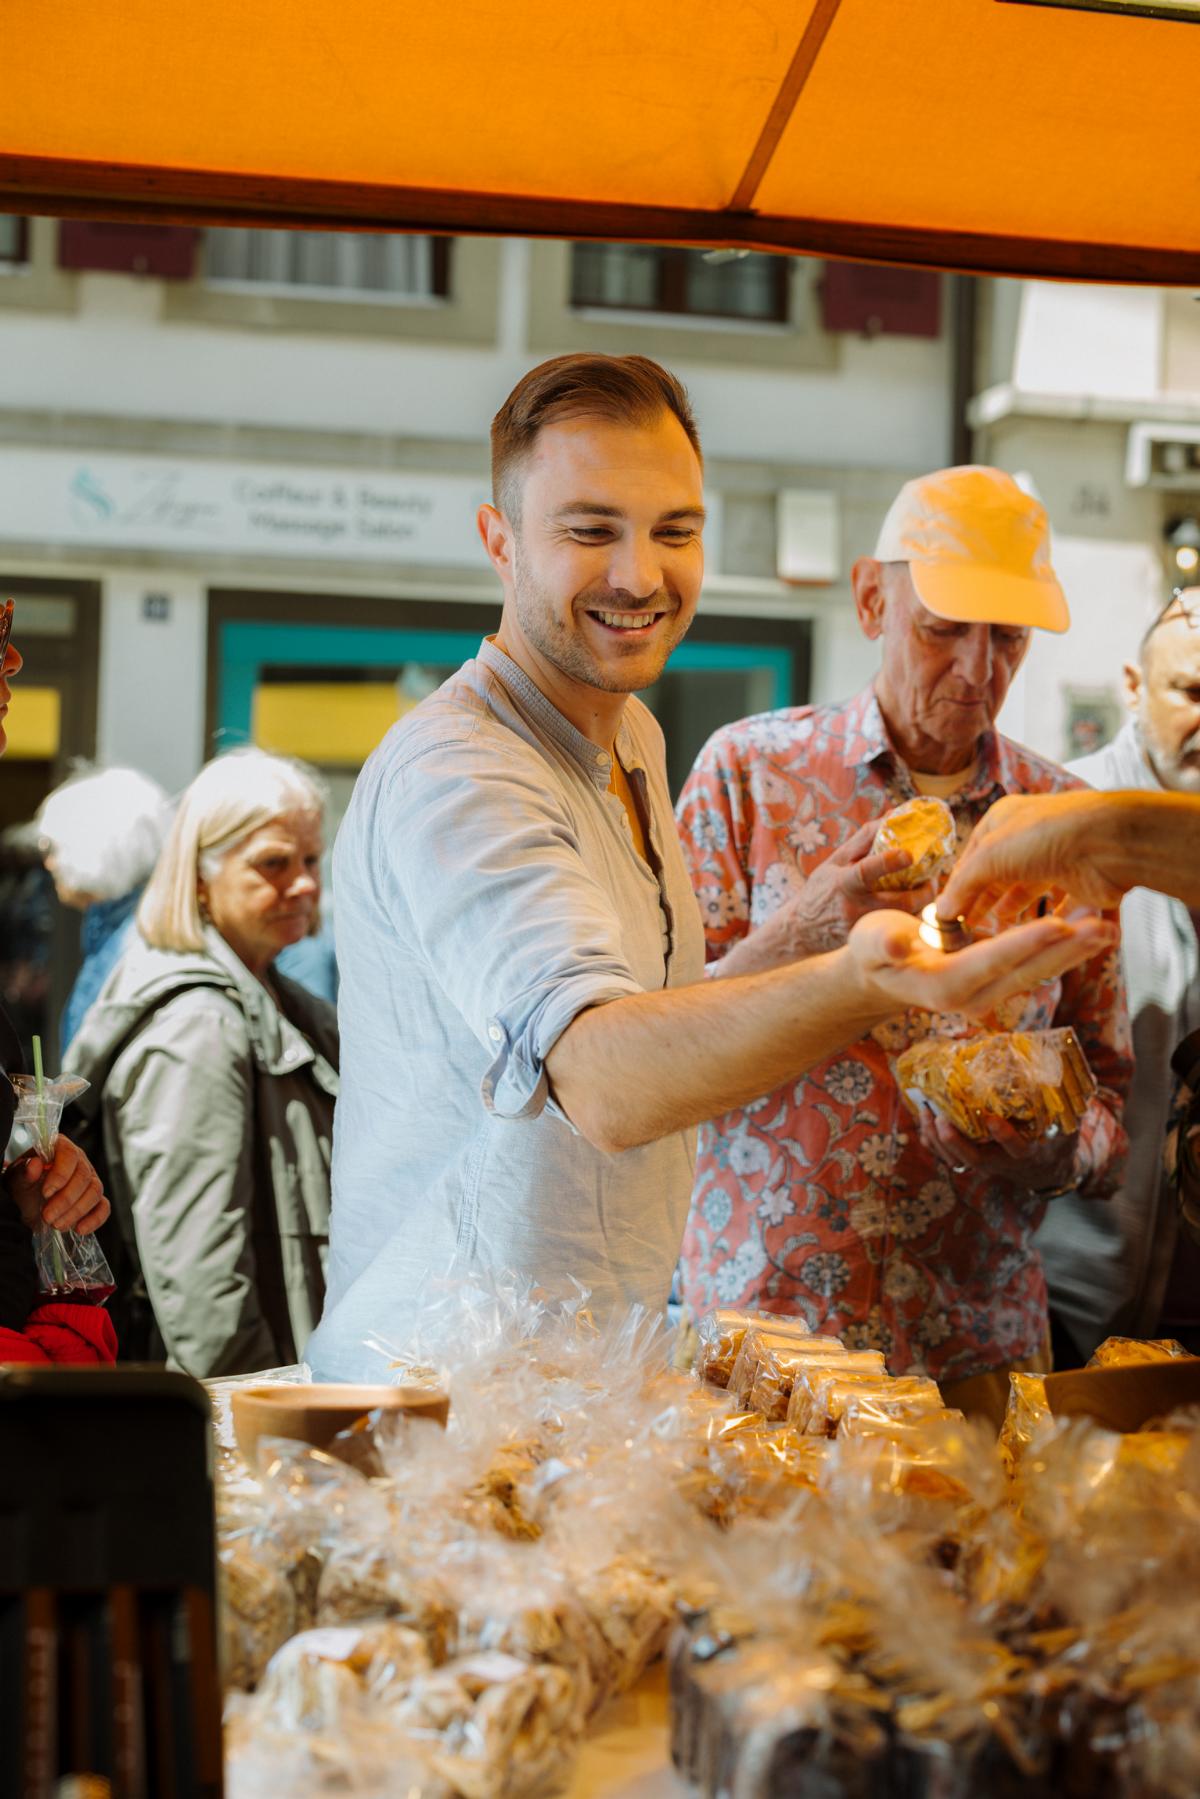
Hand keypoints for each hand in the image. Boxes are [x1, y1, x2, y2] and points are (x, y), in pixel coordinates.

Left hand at [7, 1135, 109, 1234]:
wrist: (27, 1198)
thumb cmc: (24, 1183)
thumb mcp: (16, 1177)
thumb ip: (23, 1171)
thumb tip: (34, 1165)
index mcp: (60, 1148)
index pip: (69, 1155)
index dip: (61, 1174)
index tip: (46, 1193)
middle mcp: (80, 1161)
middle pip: (84, 1177)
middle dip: (66, 1200)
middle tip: (48, 1216)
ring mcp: (91, 1179)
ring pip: (95, 1192)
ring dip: (76, 1211)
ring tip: (57, 1224)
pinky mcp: (96, 1199)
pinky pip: (104, 1207)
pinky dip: (94, 1219)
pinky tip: (79, 1229)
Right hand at [764, 820, 935, 960]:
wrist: (802, 930)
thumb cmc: (822, 889)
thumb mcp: (835, 861)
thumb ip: (863, 841)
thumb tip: (891, 816)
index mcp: (843, 882)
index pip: (866, 871)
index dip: (888, 862)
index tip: (909, 854)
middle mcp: (854, 907)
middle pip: (899, 902)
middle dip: (924, 891)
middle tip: (933, 879)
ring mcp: (863, 927)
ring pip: (904, 917)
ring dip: (920, 904)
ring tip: (925, 890)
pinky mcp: (869, 941)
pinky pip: (896, 928)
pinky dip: (908, 916)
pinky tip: (911, 908)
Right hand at [847, 907, 1118, 1020]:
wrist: (881, 973)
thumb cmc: (874, 950)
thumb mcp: (870, 943)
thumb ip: (883, 943)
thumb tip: (897, 942)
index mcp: (944, 984)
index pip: (991, 960)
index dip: (1023, 942)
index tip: (1054, 924)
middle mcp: (973, 995)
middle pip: (1027, 970)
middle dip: (1065, 949)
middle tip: (1101, 926)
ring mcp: (990, 991)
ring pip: (1039, 970)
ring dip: (1074, 950)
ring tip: (1108, 926)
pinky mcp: (1001, 980)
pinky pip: (1038, 965)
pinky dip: (1064, 948)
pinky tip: (1091, 929)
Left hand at [914, 1102, 1078, 1189]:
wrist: (1045, 1171)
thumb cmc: (1054, 1141)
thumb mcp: (1066, 1125)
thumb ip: (1065, 1103)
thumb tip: (1072, 1068)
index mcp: (1028, 1153)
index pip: (1017, 1148)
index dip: (1004, 1136)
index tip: (992, 1120)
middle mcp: (1002, 1162)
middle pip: (974, 1159)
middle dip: (954, 1141)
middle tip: (940, 1117)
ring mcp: (984, 1164)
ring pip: (955, 1159)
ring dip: (936, 1137)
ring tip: (925, 1110)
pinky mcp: (972, 1162)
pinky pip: (946, 1157)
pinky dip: (931, 1141)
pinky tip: (924, 1118)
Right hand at [936, 793, 1126, 929]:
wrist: (1108, 843)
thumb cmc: (1044, 837)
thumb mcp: (989, 857)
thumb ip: (963, 885)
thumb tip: (943, 911)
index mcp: (1003, 821)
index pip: (971, 857)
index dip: (959, 886)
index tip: (948, 914)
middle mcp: (1029, 837)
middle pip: (998, 874)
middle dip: (984, 900)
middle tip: (970, 927)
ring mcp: (1057, 859)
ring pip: (1028, 888)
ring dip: (1014, 908)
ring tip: (1000, 928)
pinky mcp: (1081, 882)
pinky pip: (1061, 904)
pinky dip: (1049, 919)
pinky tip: (1036, 935)